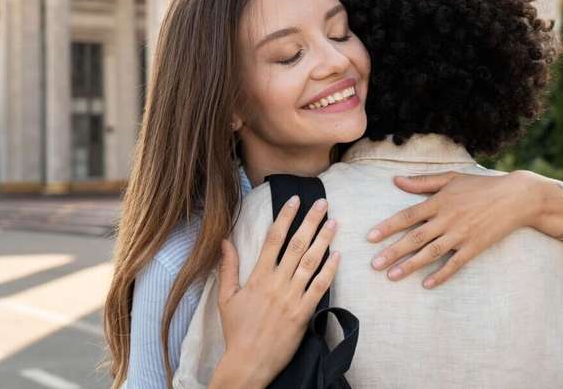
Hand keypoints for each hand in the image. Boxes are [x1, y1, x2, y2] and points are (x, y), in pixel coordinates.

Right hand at [211, 196, 340, 387]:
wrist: (247, 362)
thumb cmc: (236, 330)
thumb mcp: (226, 297)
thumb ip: (228, 267)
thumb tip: (224, 241)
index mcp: (258, 277)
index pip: (274, 239)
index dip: (285, 217)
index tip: (295, 200)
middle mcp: (276, 283)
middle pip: (296, 245)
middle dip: (310, 221)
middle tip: (322, 203)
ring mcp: (291, 298)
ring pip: (310, 262)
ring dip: (323, 240)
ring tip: (333, 222)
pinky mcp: (303, 313)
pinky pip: (319, 287)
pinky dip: (329, 271)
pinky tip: (338, 255)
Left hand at [367, 170, 541, 288]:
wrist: (516, 197)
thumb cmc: (481, 185)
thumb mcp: (451, 178)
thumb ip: (422, 182)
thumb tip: (396, 180)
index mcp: (439, 202)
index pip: (408, 215)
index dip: (388, 227)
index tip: (370, 238)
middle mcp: (447, 219)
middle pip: (415, 238)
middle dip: (393, 252)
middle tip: (374, 265)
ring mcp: (461, 234)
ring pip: (431, 253)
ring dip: (410, 266)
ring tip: (392, 276)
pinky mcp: (475, 247)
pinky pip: (455, 264)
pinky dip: (442, 274)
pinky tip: (427, 284)